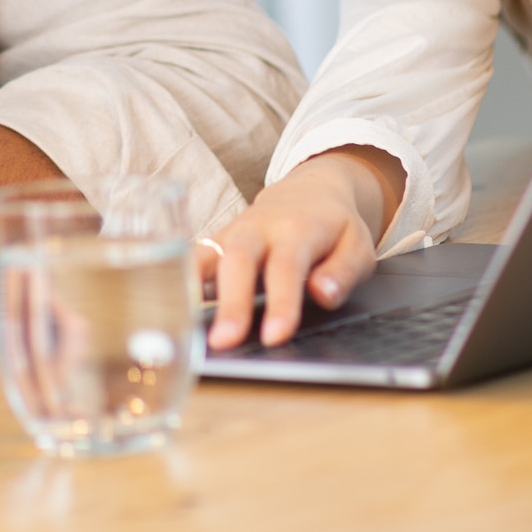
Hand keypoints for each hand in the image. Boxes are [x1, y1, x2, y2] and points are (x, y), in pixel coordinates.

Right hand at [200, 147, 403, 350]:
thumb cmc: (335, 226)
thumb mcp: (358, 246)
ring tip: (189, 331)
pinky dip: (182, 281)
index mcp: (299, 229)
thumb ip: (343, 272)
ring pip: (209, 256)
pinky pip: (194, 258)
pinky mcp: (217, 240)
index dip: (280, 302)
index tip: (274, 336)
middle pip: (239, 260)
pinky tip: (173, 309)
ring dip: (196, 293)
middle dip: (231, 302)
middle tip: (223, 342)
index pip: (287, 267)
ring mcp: (234, 231)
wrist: (311, 189)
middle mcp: (260, 227)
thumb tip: (323, 294)